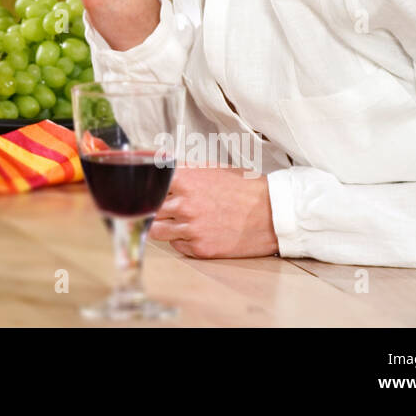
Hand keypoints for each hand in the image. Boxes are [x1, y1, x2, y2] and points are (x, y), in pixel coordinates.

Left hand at [148, 166, 278, 258]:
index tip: (142, 191)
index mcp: (185, 179)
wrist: (272, 212)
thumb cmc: (244, 188)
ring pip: (157, 230)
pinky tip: (193, 233)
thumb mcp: (211, 168)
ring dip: (162, 226)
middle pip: (148, 209)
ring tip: (174, 222)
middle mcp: (184, 204)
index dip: (144, 188)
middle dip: (151, 208)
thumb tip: (160, 167)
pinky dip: (180, 240)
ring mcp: (191, 228)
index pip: (148, 185)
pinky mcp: (201, 248)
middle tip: (159, 208)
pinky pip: (177, 246)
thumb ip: (183, 170)